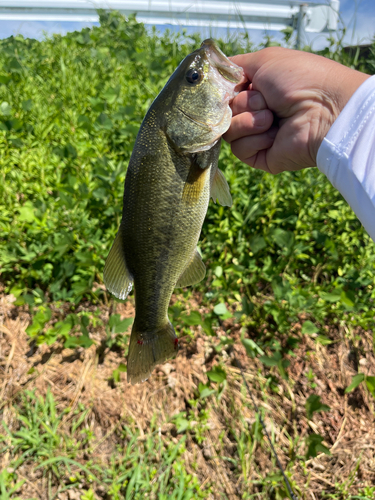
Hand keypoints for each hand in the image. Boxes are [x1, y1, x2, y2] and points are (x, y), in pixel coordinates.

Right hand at [224, 47, 369, 173]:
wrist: (323, 110)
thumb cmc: (298, 79)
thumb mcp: (264, 60)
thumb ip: (233, 67)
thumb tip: (213, 77)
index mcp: (256, 89)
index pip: (223, 93)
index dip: (223, 91)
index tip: (231, 86)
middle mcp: (255, 113)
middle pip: (222, 112)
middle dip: (241, 104)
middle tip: (264, 100)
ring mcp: (257, 136)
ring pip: (228, 132)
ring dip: (247, 121)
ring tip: (271, 117)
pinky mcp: (260, 157)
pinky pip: (239, 150)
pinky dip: (254, 139)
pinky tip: (274, 134)